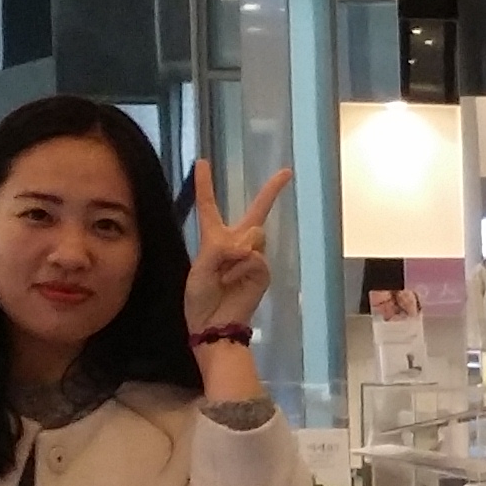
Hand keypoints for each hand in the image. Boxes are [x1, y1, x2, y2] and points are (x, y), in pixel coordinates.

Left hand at [179, 158, 293, 335]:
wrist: (213, 324)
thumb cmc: (200, 297)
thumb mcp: (199, 267)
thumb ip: (220, 249)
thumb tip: (248, 246)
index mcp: (213, 238)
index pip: (209, 205)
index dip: (205, 184)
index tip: (202, 161)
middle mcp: (236, 243)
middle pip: (257, 211)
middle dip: (272, 191)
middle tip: (286, 173)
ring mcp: (253, 257)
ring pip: (254, 235)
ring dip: (237, 251)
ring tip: (224, 274)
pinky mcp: (263, 272)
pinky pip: (256, 257)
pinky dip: (242, 267)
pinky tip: (232, 281)